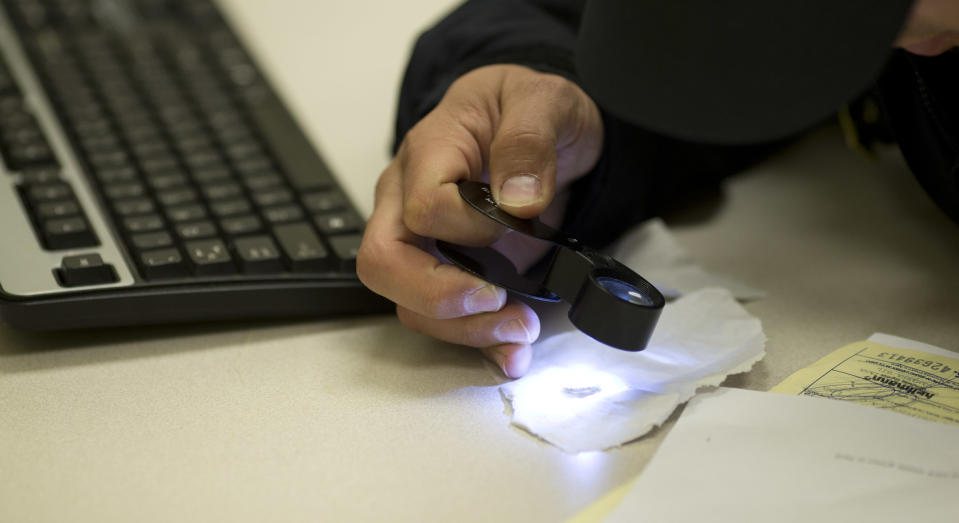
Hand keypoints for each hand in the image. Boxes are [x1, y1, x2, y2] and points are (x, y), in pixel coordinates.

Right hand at [357, 65, 602, 376]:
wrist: (543, 127)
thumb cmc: (530, 109)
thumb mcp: (544, 102)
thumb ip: (529, 140)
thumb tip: (518, 200)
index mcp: (427, 153)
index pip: (420, 208)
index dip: (467, 229)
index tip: (518, 225)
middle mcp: (406, 201)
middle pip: (384, 264)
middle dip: (440, 298)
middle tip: (499, 305)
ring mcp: (420, 241)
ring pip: (408, 302)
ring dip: (465, 329)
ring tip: (522, 331)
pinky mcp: (444, 270)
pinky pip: (441, 317)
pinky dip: (476, 343)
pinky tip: (510, 353)